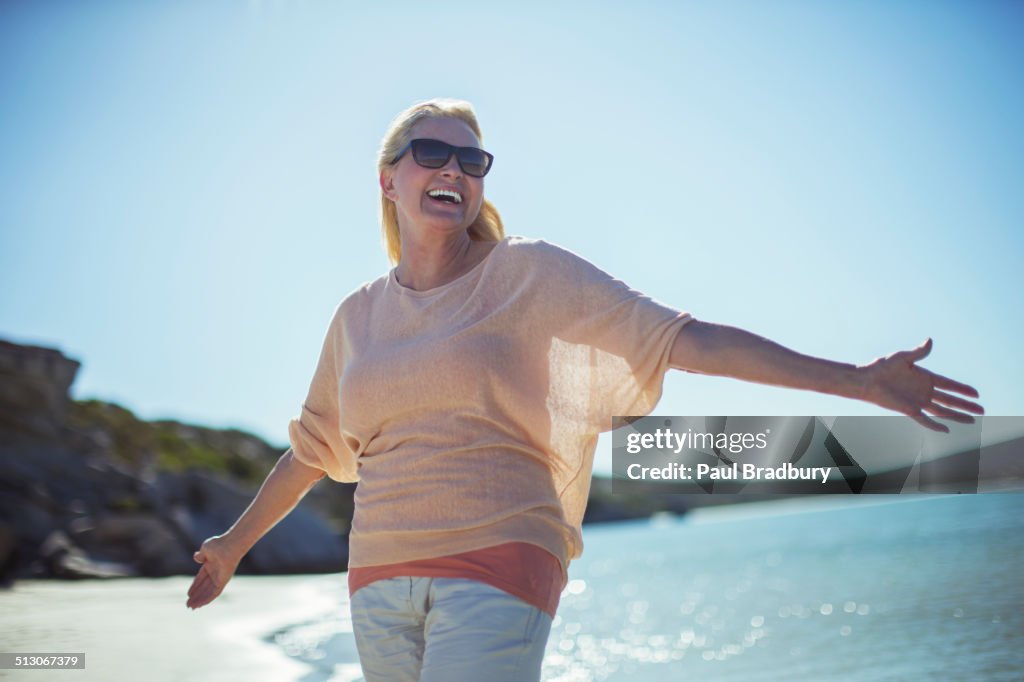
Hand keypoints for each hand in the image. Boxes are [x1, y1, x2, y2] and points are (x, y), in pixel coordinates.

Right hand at [186, 535, 242, 609]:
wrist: (228, 546)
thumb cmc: (219, 544)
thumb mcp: (206, 549)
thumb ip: (201, 555)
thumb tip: (196, 557)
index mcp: (211, 564)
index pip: (201, 578)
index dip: (194, 586)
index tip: (188, 594)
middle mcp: (216, 572)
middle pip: (204, 587)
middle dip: (196, 596)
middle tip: (188, 604)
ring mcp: (220, 577)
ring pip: (209, 592)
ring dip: (200, 600)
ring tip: (191, 607)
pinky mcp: (223, 581)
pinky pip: (215, 593)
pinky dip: (208, 599)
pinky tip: (200, 604)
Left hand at [860, 338, 983, 431]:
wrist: (867, 379)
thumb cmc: (882, 366)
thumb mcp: (903, 357)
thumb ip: (919, 352)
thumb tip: (930, 340)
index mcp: (925, 377)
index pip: (949, 385)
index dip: (962, 389)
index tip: (976, 394)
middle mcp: (924, 390)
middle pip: (950, 400)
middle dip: (965, 405)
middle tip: (981, 410)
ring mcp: (917, 401)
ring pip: (942, 410)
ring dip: (957, 415)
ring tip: (973, 420)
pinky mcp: (909, 409)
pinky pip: (925, 419)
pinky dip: (935, 425)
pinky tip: (946, 429)